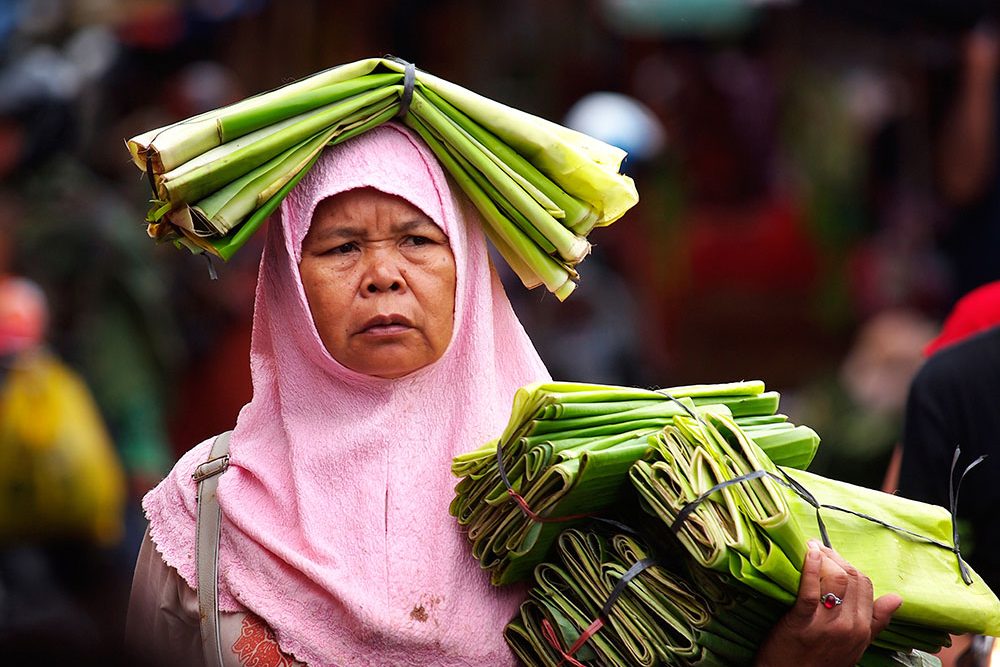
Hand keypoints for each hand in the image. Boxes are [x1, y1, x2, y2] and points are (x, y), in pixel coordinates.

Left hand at [755, 540, 902, 666]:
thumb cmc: (821, 662)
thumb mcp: (855, 646)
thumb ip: (875, 621)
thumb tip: (897, 597)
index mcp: (863, 629)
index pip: (866, 585)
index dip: (849, 566)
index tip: (833, 558)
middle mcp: (850, 626)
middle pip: (852, 578)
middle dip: (836, 558)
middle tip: (819, 548)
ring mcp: (827, 625)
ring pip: (835, 580)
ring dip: (823, 558)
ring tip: (810, 549)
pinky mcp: (802, 623)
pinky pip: (809, 590)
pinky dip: (809, 568)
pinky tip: (807, 554)